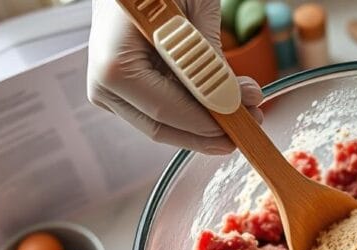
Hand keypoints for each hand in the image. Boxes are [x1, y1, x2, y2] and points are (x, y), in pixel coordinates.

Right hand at [87, 0, 262, 153]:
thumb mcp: (194, 13)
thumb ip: (208, 61)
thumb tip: (231, 102)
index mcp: (114, 63)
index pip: (165, 109)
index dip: (208, 122)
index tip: (246, 120)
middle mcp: (103, 84)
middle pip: (163, 126)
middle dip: (211, 129)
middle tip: (253, 118)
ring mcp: (110, 92)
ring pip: (163, 125)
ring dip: (205, 122)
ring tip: (246, 105)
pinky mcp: (123, 93)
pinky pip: (161, 111)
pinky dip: (192, 110)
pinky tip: (222, 100)